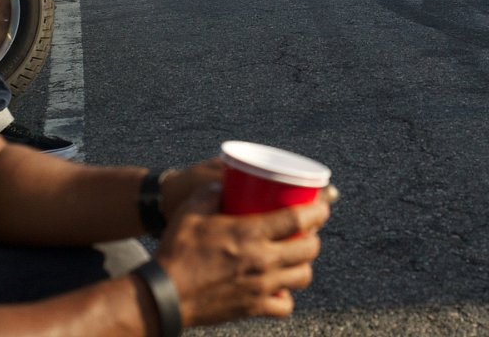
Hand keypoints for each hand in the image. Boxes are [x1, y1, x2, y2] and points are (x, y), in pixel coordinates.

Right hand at [156, 197, 329, 327]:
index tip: (324, 204)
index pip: (298, 219)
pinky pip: (284, 305)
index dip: (318, 210)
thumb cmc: (177, 249)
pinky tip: (281, 286)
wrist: (164, 295)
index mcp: (251, 233)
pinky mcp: (253, 307)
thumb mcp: (192, 211)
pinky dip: (287, 296)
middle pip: (309, 249)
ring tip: (298, 254)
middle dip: (315, 236)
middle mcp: (263, 261)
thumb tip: (223, 182)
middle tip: (311, 228)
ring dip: (305, 264)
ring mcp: (260, 287)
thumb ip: (211, 192)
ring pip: (302, 277)